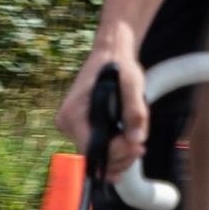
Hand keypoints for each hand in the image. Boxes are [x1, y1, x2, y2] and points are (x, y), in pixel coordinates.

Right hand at [58, 41, 147, 165]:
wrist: (109, 52)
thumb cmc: (119, 66)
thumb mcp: (132, 85)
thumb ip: (135, 111)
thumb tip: (137, 139)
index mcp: (75, 114)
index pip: (92, 149)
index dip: (117, 153)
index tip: (137, 145)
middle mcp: (67, 123)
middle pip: (93, 157)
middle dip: (120, 157)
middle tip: (141, 147)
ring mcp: (72, 126)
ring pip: (96, 154)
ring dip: (119, 154)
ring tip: (136, 141)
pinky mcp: (80, 126)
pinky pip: (96, 145)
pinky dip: (113, 148)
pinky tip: (127, 140)